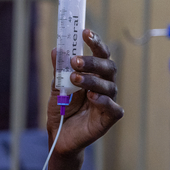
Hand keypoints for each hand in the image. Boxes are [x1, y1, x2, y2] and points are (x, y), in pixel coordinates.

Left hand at [46, 29, 123, 158]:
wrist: (60, 136)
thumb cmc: (62, 110)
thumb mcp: (57, 88)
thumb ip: (59, 70)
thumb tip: (56, 50)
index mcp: (95, 74)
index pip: (100, 54)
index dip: (95, 42)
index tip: (85, 32)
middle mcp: (104, 85)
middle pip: (107, 67)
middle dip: (92, 62)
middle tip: (75, 61)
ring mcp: (108, 101)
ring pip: (108, 86)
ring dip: (91, 80)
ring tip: (75, 79)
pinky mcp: (109, 118)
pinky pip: (113, 107)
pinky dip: (103, 101)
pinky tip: (91, 97)